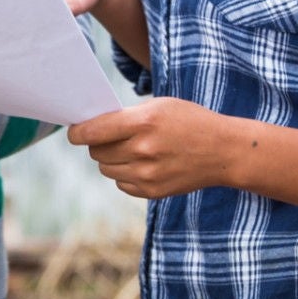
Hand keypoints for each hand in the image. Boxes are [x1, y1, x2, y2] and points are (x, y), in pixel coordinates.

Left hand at [67, 98, 240, 198]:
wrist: (223, 151)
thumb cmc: (190, 121)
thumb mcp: (160, 106)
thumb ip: (126, 116)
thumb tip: (93, 127)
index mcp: (144, 122)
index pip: (93, 131)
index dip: (77, 132)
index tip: (74, 132)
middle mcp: (143, 149)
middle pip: (97, 152)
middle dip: (97, 143)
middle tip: (109, 137)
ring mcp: (147, 174)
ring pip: (106, 169)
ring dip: (110, 159)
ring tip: (129, 149)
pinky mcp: (152, 191)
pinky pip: (121, 183)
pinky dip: (124, 173)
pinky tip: (142, 163)